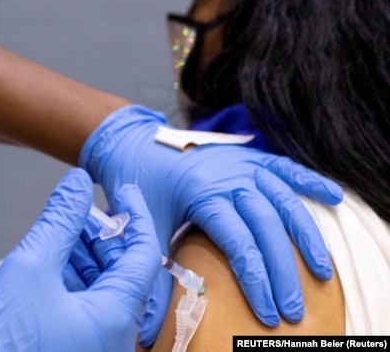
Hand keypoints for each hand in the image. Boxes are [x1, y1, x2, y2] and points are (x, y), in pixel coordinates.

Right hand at [0, 168, 160, 351]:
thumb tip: (77, 184)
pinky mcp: (73, 350)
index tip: (124, 189)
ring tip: (62, 230)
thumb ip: (58, 222)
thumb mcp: (29, 268)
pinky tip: (51, 261)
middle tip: (81, 207)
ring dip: (83, 256)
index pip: (143, 256)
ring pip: (100, 290)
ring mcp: (93, 346)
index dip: (135, 216)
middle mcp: (114, 338)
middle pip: (121, 272)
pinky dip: (71, 280)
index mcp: (115, 319)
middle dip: (102, 235)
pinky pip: (83, 308)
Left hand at [80, 105, 342, 346]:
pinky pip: (285, 168)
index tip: (267, 311)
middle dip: (283, 271)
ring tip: (321, 271)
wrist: (132, 142)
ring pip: (284, 200)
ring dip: (306, 237)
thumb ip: (153, 271)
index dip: (256, 280)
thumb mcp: (144, 227)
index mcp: (203, 194)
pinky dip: (310, 182)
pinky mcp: (247, 156)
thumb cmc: (137, 186)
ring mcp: (242, 163)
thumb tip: (150, 323)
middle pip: (267, 227)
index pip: (239, 244)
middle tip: (293, 307)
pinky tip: (333, 198)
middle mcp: (229, 176)